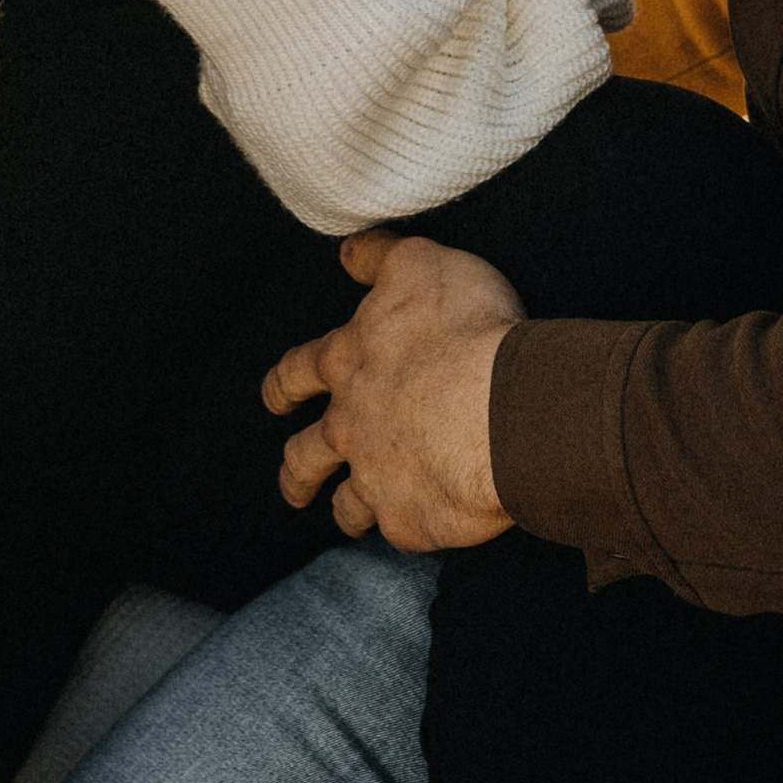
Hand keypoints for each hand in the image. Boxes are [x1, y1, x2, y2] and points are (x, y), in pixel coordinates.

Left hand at [263, 231, 523, 550]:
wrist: (507, 408)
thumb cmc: (468, 327)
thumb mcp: (421, 264)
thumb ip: (380, 256)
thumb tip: (349, 251)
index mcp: (347, 363)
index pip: (296, 372)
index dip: (283, 385)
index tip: (275, 398)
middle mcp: (349, 425)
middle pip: (305, 454)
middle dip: (296, 470)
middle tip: (293, 482)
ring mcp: (375, 478)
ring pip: (346, 504)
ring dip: (344, 510)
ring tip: (346, 518)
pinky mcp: (409, 521)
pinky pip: (398, 532)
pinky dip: (406, 527)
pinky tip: (416, 525)